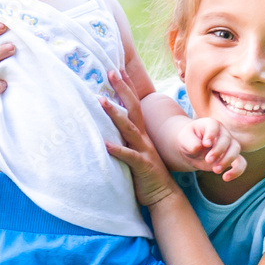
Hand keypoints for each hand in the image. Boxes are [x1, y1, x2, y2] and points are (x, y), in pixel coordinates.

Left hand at [102, 70, 177, 207]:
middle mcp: (144, 138)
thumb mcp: (136, 151)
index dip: (126, 87)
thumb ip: (126, 138)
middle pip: (133, 108)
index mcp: (141, 133)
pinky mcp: (142, 166)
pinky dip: (117, 150)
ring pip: (129, 129)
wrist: (163, 195)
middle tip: (110, 71)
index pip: (134, 104)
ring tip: (101, 101)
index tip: (116, 69)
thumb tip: (111, 126)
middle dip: (122, 89)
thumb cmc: (146, 173)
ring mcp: (144, 151)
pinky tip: (104, 144)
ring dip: (115, 114)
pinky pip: (129, 156)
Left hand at [176, 118, 245, 180]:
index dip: (211, 134)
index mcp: (211, 124)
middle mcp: (223, 132)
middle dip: (218, 151)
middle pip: (227, 139)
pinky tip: (226, 178)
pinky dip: (237, 171)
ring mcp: (229, 144)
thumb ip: (191, 142)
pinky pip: (241, 163)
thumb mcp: (184, 139)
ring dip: (227, 160)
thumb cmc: (188, 141)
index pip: (214, 126)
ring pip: (236, 149)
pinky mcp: (231, 157)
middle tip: (208, 160)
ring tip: (215, 170)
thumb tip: (200, 147)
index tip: (205, 144)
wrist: (192, 149)